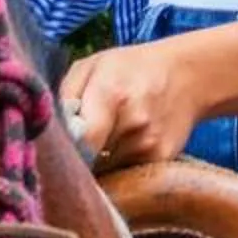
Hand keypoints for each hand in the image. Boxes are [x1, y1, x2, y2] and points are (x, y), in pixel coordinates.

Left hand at [57, 41, 209, 169]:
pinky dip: (118, 164)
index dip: (65, 150)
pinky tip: (123, 143)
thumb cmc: (131, 68)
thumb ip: (65, 95)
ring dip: (98, 161)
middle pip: (90, 159)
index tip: (56, 150)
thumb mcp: (92, 66)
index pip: (81, 141)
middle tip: (76, 143)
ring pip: (107, 169)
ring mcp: (150, 145)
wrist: (189, 75)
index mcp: (111, 93)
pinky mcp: (161, 160)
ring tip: (105, 136)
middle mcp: (133, 122)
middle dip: (78, 156)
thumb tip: (47, 130)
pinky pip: (126, 171)